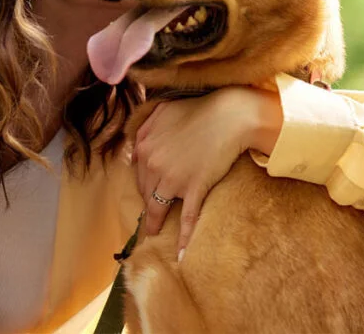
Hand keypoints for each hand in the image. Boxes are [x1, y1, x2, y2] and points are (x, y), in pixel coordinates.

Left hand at [132, 86, 281, 256]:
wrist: (229, 117)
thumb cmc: (197, 110)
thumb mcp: (162, 111)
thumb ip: (144, 128)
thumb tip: (134, 148)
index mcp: (144, 146)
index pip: (137, 173)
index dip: (142, 184)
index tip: (144, 193)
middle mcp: (153, 165)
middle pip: (146, 191)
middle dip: (147, 203)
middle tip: (148, 214)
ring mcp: (173, 179)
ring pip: (159, 207)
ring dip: (155, 223)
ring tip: (154, 234)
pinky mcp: (195, 189)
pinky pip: (187, 217)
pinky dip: (184, 237)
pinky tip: (181, 254)